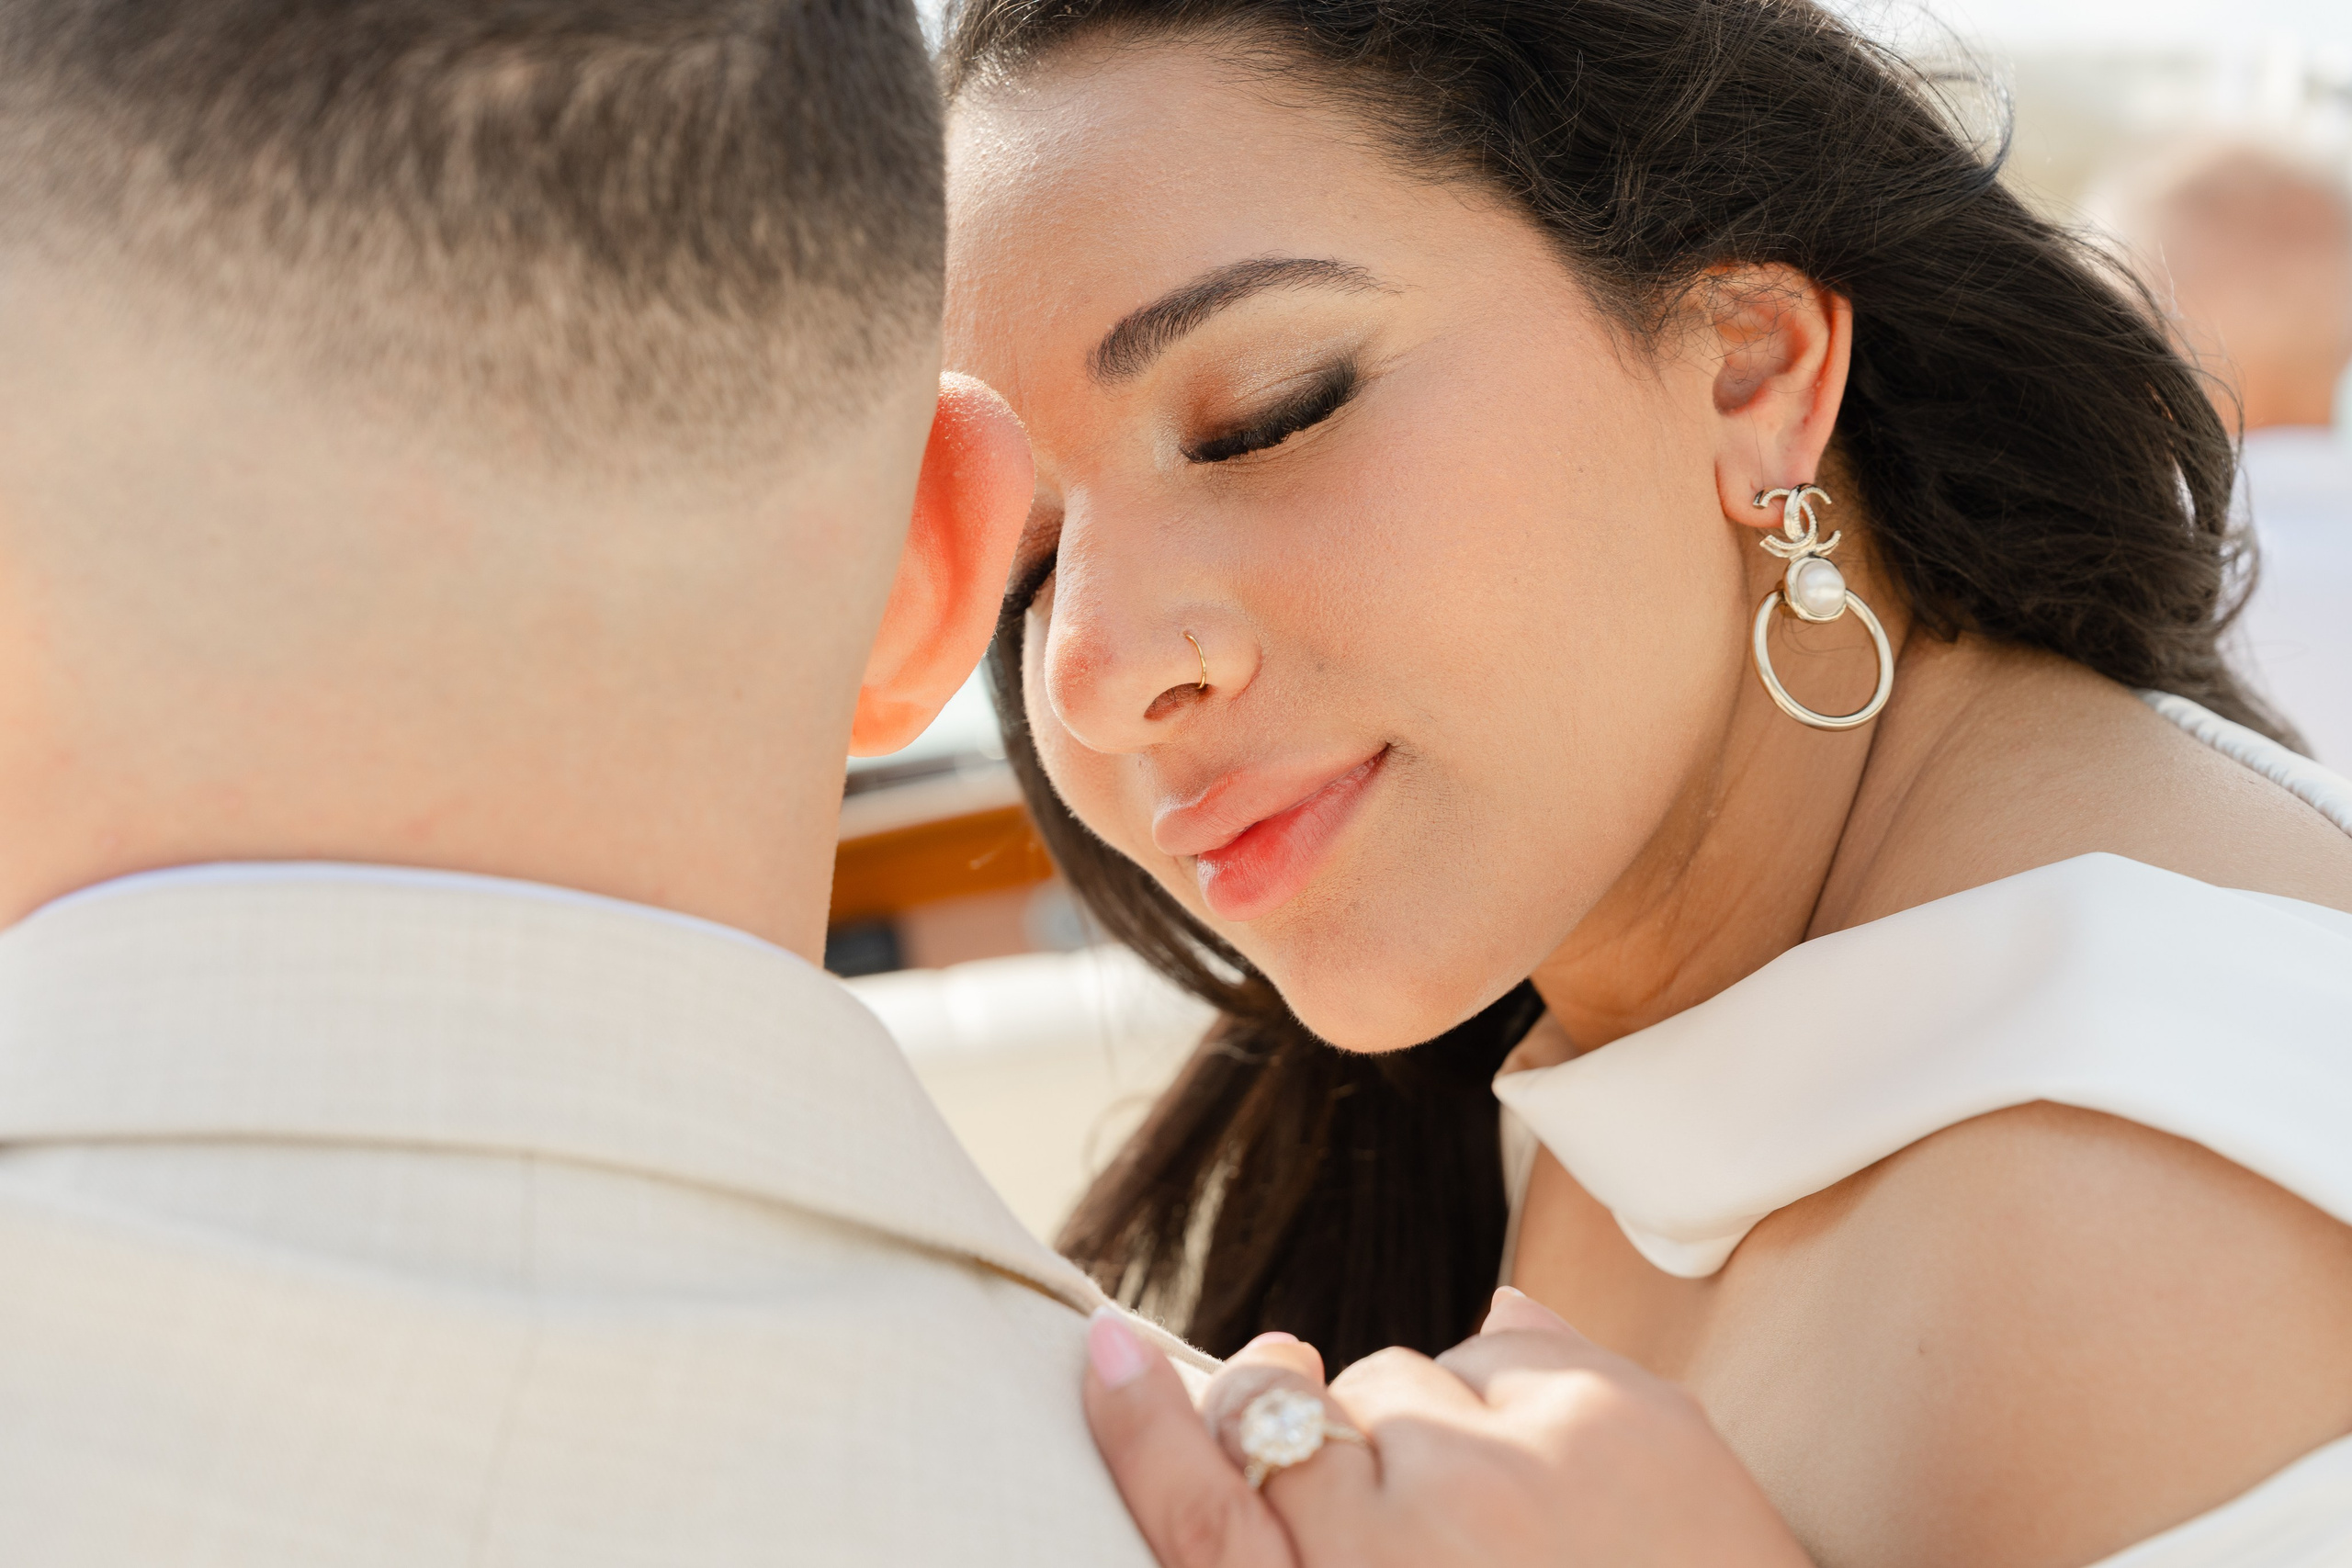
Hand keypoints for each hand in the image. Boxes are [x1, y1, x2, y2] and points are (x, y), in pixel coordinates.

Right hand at [1083, 1287, 1811, 1567]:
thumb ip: (1320, 1554)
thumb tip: (1281, 1378)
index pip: (1204, 1509)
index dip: (1143, 1427)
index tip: (1102, 1346)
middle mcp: (1415, 1533)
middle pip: (1307, 1409)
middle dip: (1345, 1447)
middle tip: (1427, 1534)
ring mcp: (1517, 1460)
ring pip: (1409, 1362)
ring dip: (1441, 1419)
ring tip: (1522, 1524)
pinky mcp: (1614, 1405)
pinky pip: (1502, 1333)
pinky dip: (1517, 1388)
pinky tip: (1568, 1473)